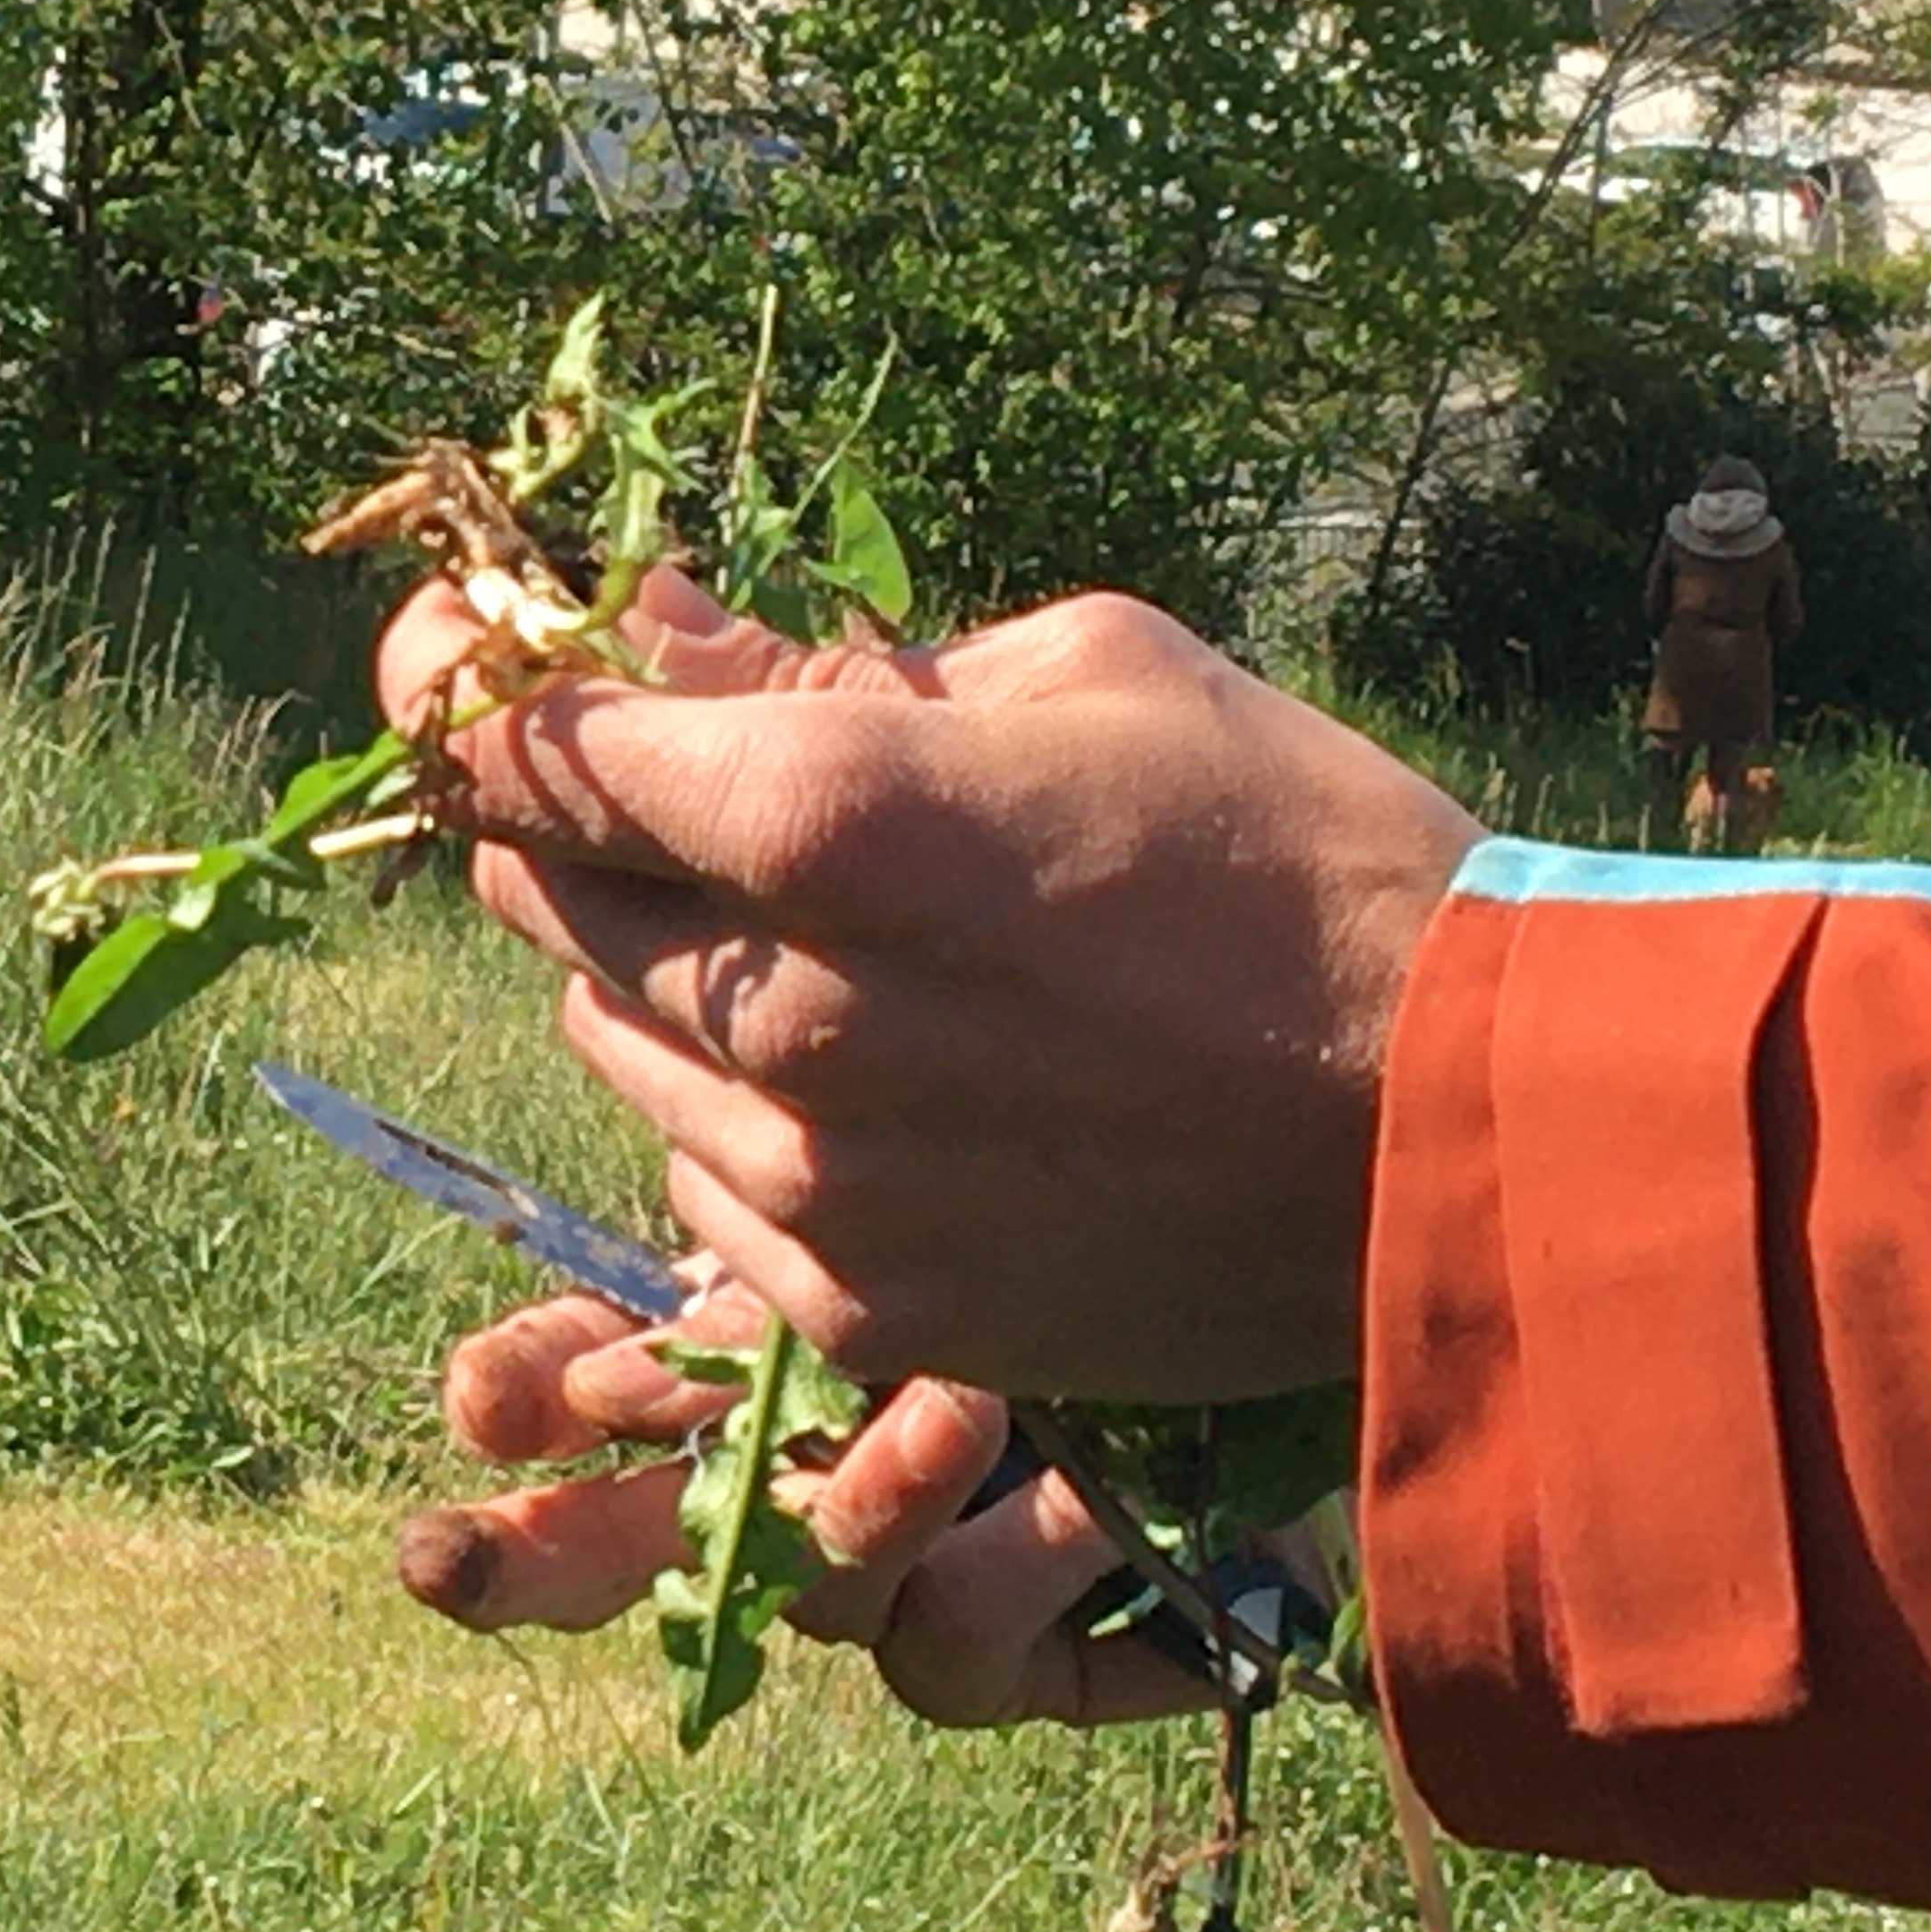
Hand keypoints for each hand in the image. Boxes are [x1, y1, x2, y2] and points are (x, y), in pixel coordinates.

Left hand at [377, 568, 1482, 1402]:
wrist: (1475, 1135)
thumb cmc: (1297, 856)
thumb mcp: (1080, 673)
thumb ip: (825, 661)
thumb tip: (652, 626)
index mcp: (826, 821)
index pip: (529, 750)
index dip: (463, 688)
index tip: (455, 655)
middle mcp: (781, 1014)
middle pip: (542, 895)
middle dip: (579, 819)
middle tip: (673, 780)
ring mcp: (810, 1181)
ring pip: (607, 1039)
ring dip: (659, 965)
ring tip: (823, 932)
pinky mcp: (857, 1305)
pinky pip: (699, 1179)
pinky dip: (737, 1108)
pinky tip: (877, 1070)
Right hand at [396, 1267, 1224, 1726]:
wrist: (1335, 1283)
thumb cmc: (1118, 1215)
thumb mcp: (917, 1191)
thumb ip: (739, 1217)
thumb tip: (528, 1269)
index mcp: (757, 1362)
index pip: (582, 1386)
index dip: (516, 1398)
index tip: (471, 1395)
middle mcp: (799, 1490)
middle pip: (628, 1546)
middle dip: (526, 1560)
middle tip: (438, 1562)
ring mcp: (903, 1589)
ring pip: (821, 1596)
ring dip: (872, 1506)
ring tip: (961, 1413)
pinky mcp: (1029, 1666)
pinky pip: (975, 1654)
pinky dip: (1035, 1569)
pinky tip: (1102, 1504)